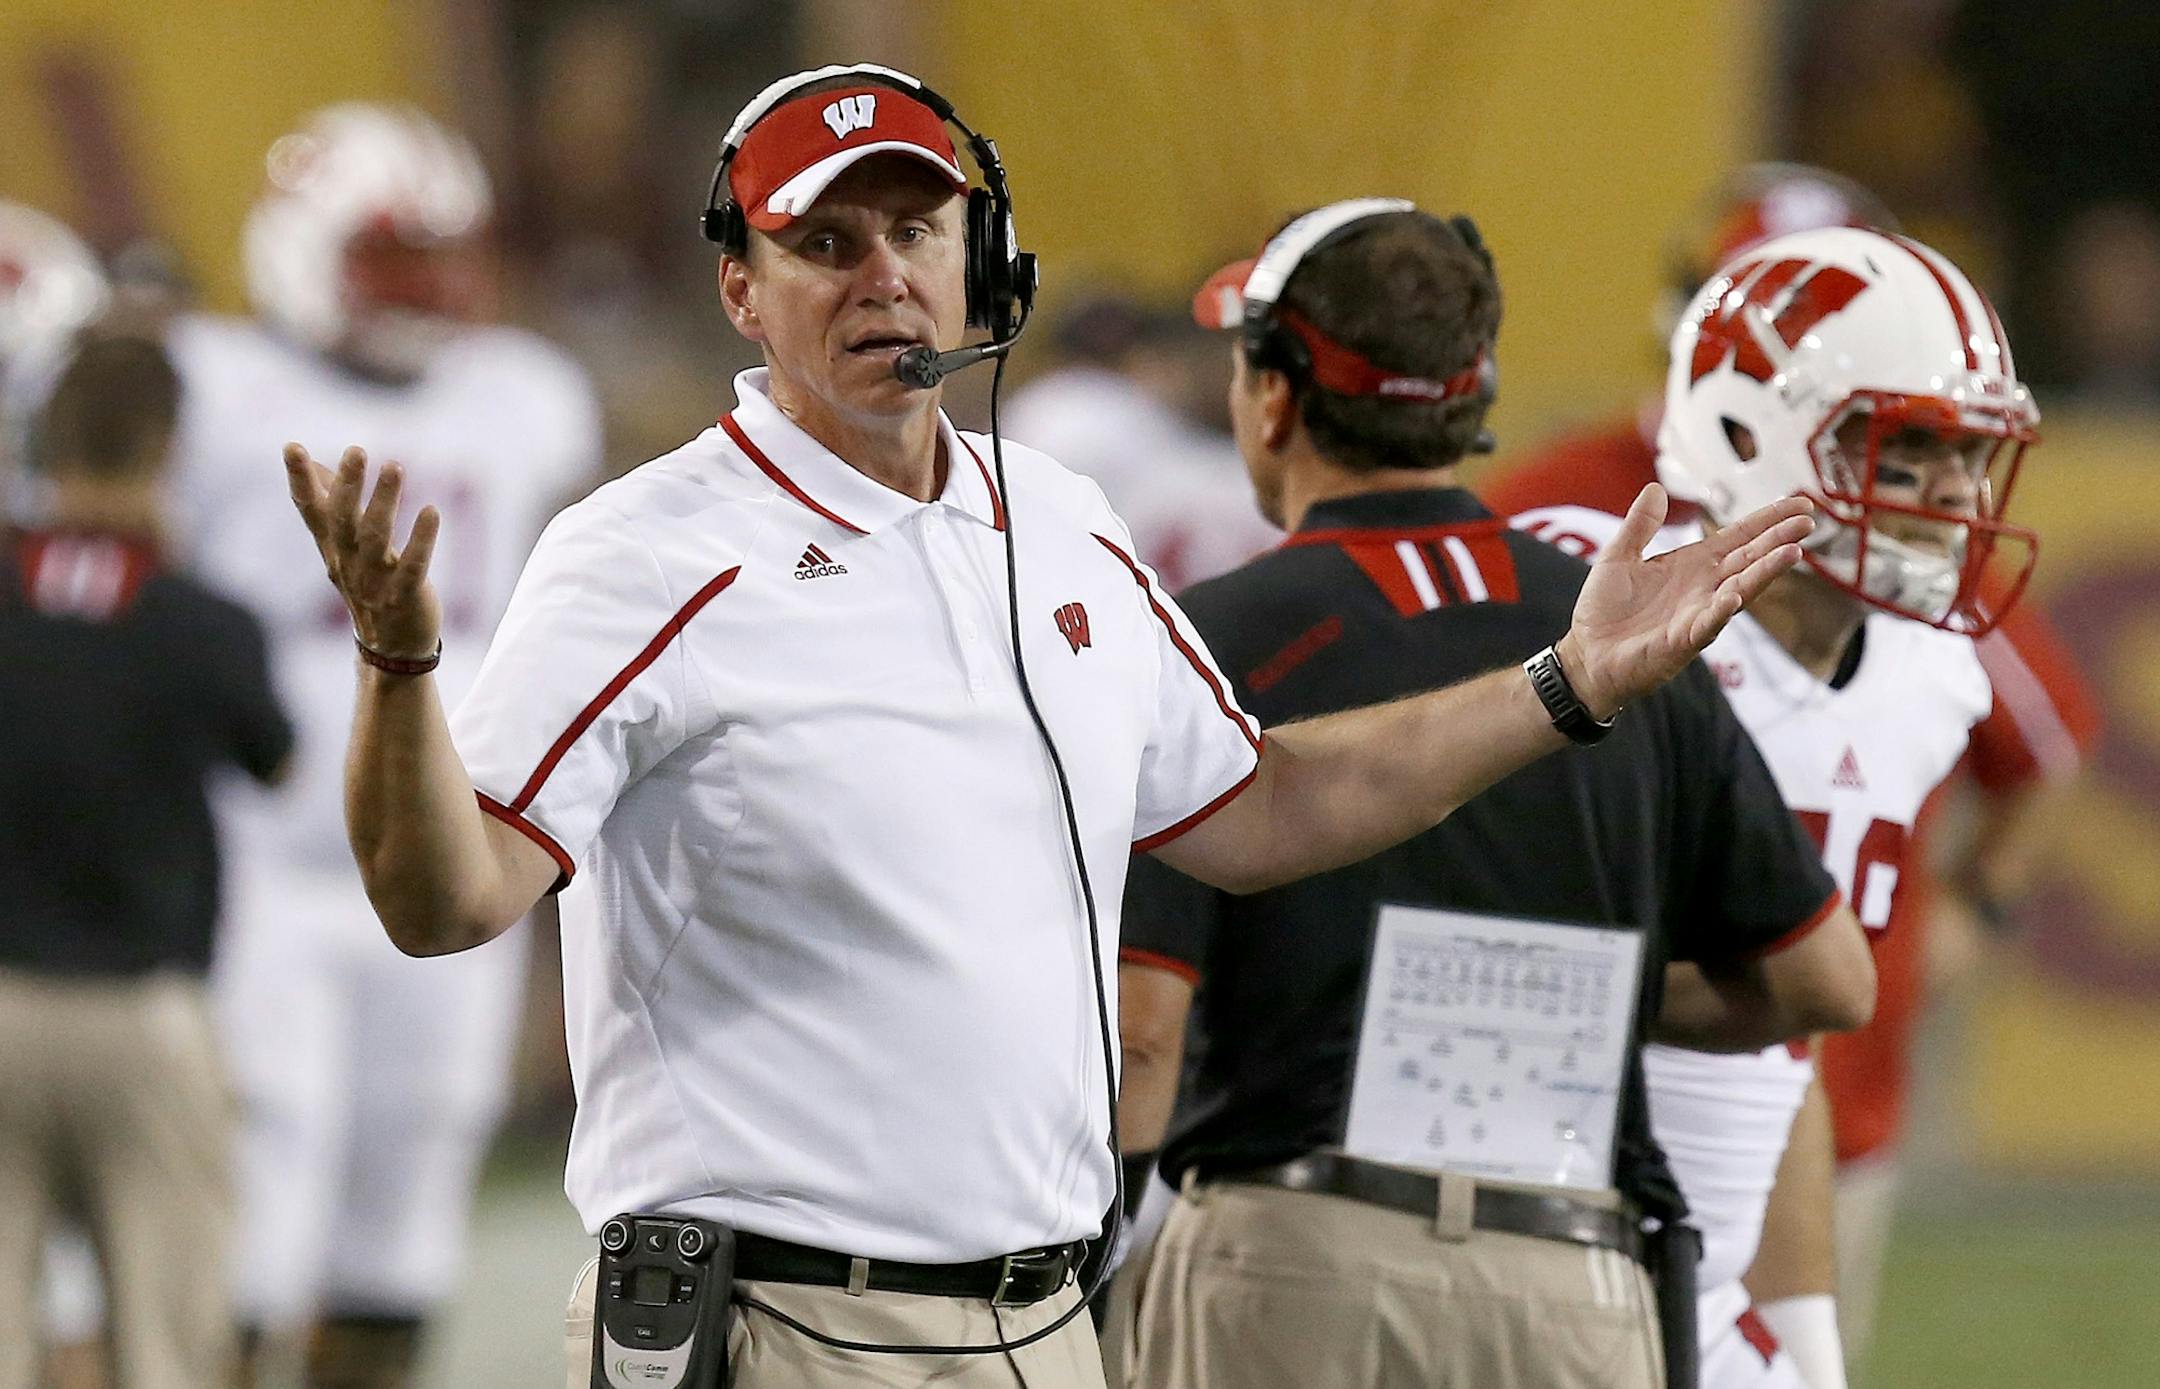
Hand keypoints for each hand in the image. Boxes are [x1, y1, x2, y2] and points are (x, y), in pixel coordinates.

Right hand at [284, 443, 441, 660]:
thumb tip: (317, 465)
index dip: (300, 480)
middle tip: (356, 450)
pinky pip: (412, 567)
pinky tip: (431, 511)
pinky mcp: (403, 597)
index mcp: (332, 548)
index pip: (310, 509)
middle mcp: (348, 562)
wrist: (389, 647)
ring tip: (395, 466)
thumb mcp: (344, 548)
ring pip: (375, 538)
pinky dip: (421, 540)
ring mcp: (374, 581)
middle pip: (342, 520)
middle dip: (348, 484)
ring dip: (385, 501)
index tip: (291, 446)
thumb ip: (332, 506)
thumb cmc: (369, 585)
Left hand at [1558, 483, 1812, 716]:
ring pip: (1740, 589)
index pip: (1739, 536)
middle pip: (1749, 558)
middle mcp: (1704, 587)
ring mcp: (1698, 614)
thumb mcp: (1618, 558)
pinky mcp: (1683, 641)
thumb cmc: (1604, 612)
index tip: (1801, 503)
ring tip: (1792, 552)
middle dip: (1779, 539)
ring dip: (1765, 571)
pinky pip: (1708, 624)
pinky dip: (1721, 611)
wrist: (1585, 656)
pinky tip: (1735, 597)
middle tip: (1808, 521)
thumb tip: (1656, 488)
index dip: (1768, 519)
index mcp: (1692, 564)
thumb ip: (1639, 525)